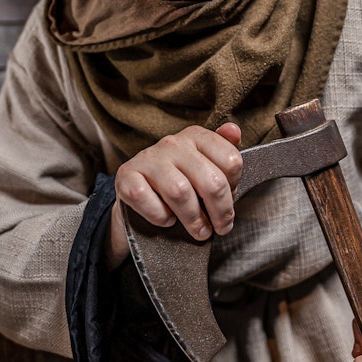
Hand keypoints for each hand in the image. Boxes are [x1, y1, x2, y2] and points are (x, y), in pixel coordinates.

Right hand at [106, 123, 242, 267]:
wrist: (137, 191)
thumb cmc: (178, 180)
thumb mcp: (205, 166)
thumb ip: (224, 152)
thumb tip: (234, 130)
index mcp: (195, 137)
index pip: (231, 160)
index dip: (235, 187)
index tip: (229, 200)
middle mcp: (172, 143)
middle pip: (211, 181)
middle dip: (221, 211)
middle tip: (222, 228)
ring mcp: (147, 158)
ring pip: (180, 193)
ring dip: (193, 219)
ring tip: (200, 231)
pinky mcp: (126, 176)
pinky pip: (148, 200)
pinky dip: (160, 216)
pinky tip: (167, 220)